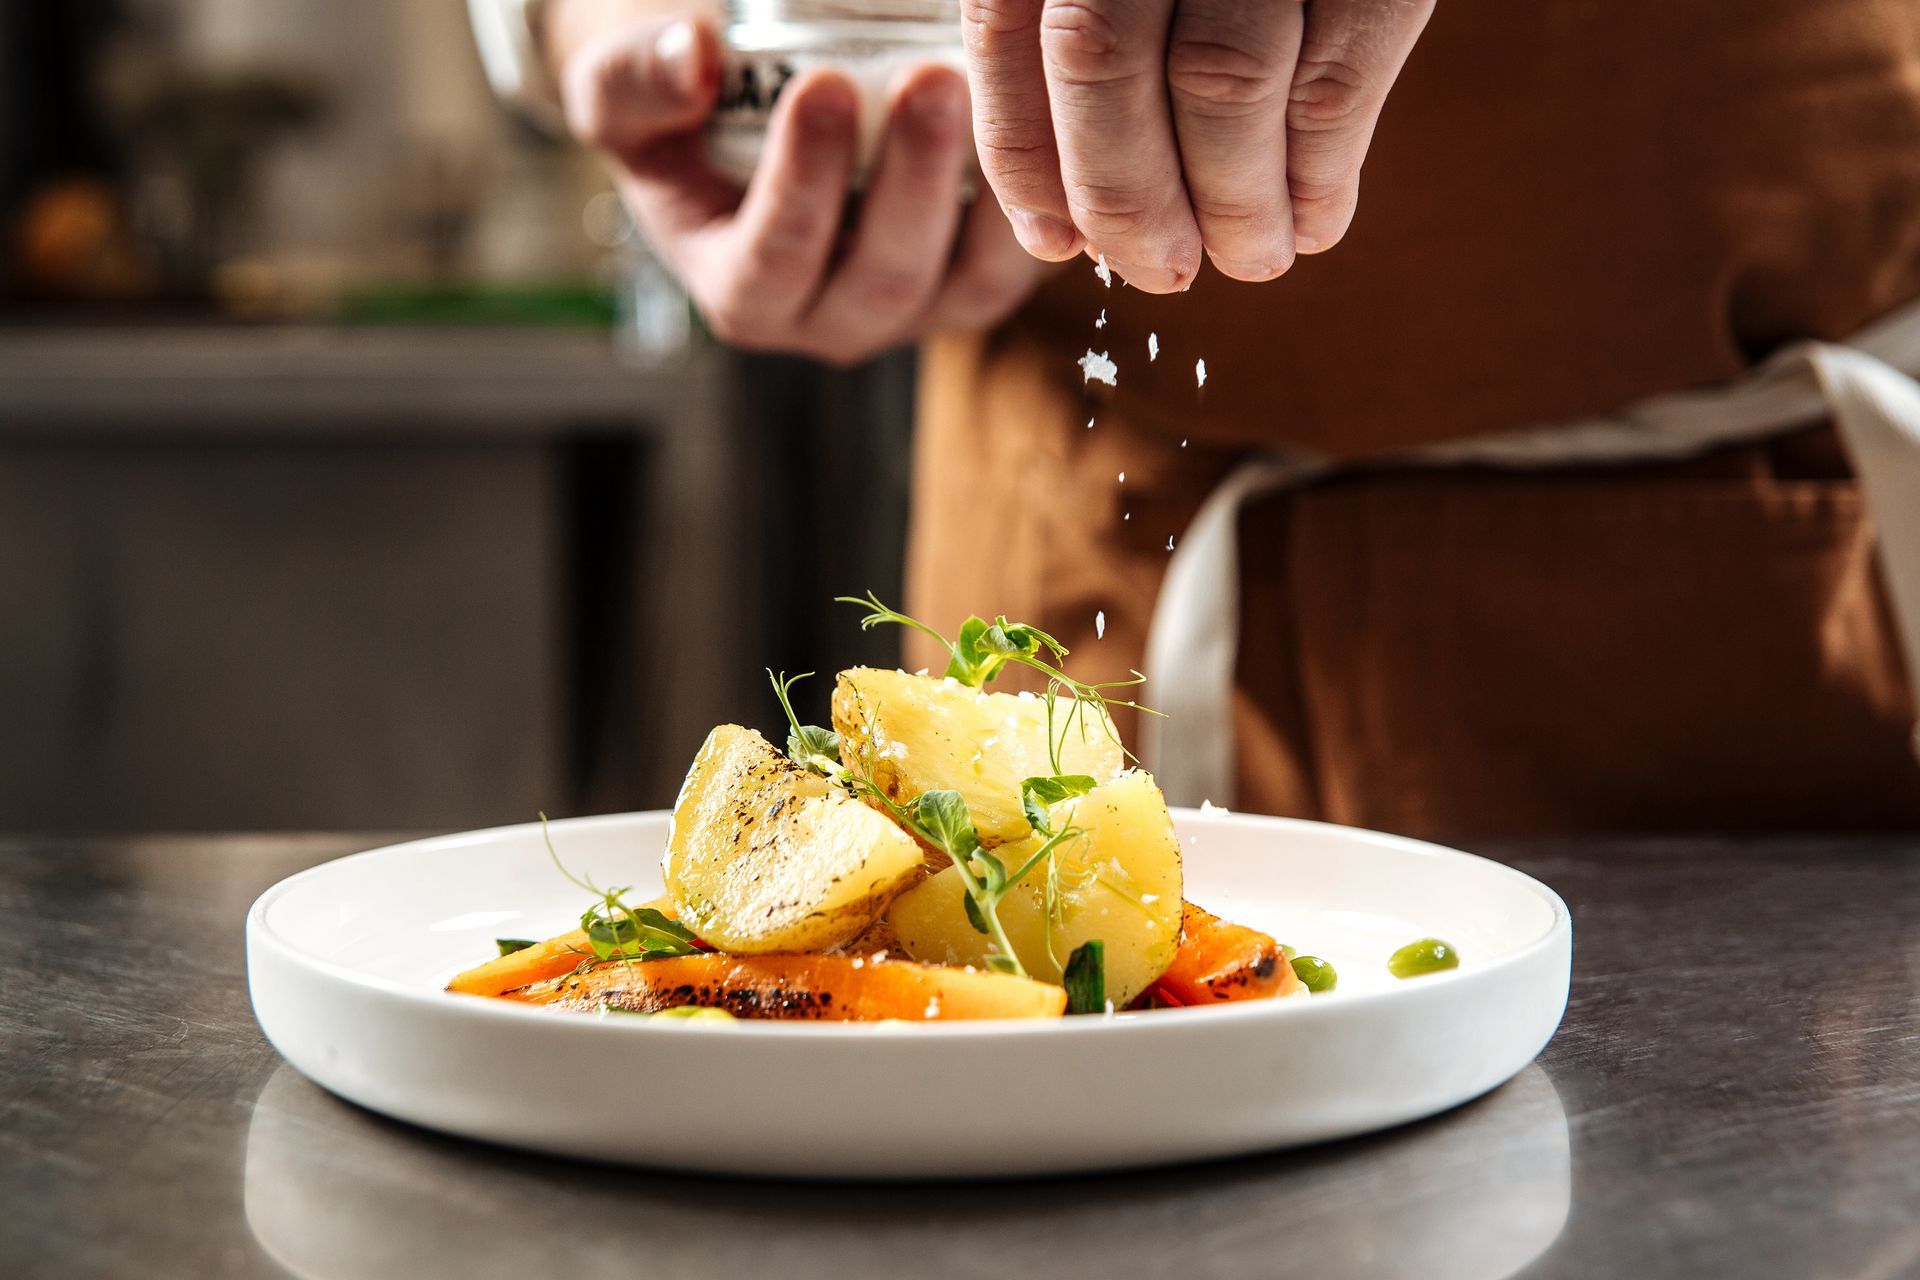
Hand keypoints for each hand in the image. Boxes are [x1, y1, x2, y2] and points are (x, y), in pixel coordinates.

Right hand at [556, 12, 1047, 364]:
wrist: (751, 126)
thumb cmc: (681, 117)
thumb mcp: (622, 97)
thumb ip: (634, 84)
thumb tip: (692, 59)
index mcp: (745, 295)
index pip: (773, 263)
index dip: (800, 183)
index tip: (819, 85)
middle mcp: (834, 321)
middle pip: (883, 277)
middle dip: (912, 180)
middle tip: (930, 79)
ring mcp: (917, 310)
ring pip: (967, 283)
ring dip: (989, 196)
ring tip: (991, 94)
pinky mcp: (979, 282)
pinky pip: (1021, 263)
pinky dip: (1037, 204)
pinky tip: (1039, 125)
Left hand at [962, 0, 1435, 290]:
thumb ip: (1088, 52)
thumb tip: (1076, 229)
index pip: (1007, 31)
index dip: (1024, 154)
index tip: (1055, 239)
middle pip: (1101, 62)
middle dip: (1126, 197)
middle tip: (1162, 271)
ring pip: (1219, 82)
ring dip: (1233, 203)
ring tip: (1252, 256)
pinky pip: (1331, 85)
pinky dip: (1320, 175)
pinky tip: (1317, 221)